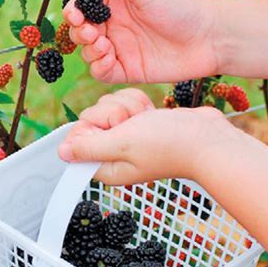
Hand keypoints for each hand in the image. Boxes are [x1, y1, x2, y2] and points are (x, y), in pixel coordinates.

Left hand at [58, 88, 238, 184]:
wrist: (205, 137)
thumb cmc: (167, 144)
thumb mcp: (121, 145)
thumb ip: (88, 148)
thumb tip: (62, 154)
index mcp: (106, 165)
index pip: (78, 140)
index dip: (90, 126)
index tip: (110, 126)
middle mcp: (114, 152)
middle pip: (92, 118)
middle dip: (111, 112)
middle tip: (131, 123)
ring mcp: (128, 135)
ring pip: (109, 106)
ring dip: (126, 105)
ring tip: (144, 118)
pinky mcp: (139, 121)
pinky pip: (124, 102)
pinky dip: (137, 102)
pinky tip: (150, 111)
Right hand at [64, 0, 217, 83]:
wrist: (208, 38)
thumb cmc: (180, 8)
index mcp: (116, 5)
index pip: (84, 8)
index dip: (74, 11)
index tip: (75, 13)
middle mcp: (115, 28)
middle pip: (81, 32)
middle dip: (79, 32)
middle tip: (90, 31)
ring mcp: (121, 50)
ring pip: (89, 54)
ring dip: (88, 50)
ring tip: (103, 44)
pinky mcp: (128, 71)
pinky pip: (103, 73)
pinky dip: (99, 67)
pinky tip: (109, 58)